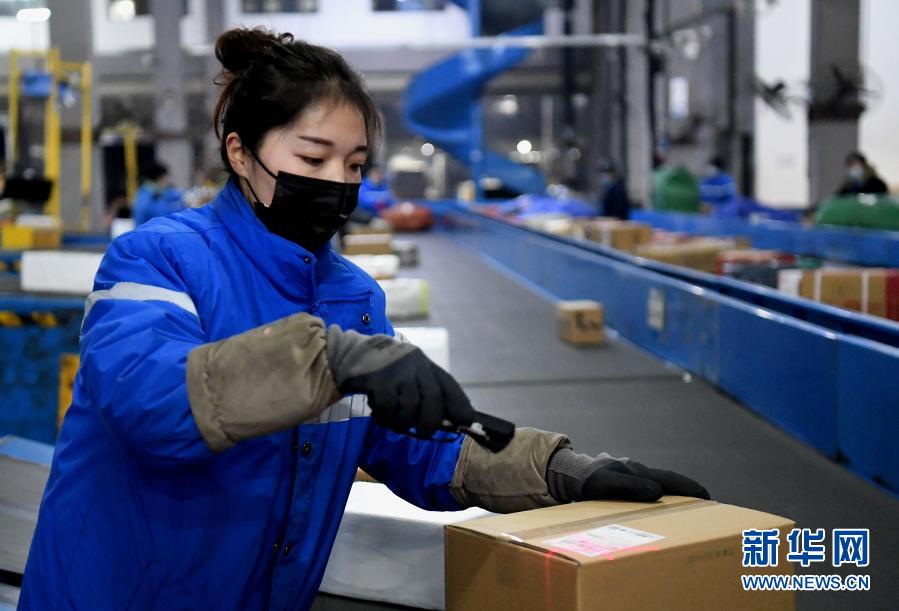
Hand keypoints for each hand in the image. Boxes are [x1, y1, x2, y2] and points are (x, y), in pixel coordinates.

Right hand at [326, 327, 475, 437]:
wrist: (349, 353)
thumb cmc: (383, 369)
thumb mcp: (407, 373)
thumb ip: (425, 392)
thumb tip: (448, 420)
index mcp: (424, 364)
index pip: (448, 385)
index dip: (460, 406)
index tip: (467, 423)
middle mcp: (415, 364)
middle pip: (433, 401)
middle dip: (429, 423)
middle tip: (421, 432)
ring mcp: (397, 371)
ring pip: (410, 409)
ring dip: (401, 422)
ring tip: (391, 419)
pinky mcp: (379, 380)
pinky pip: (388, 409)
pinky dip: (384, 417)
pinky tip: (378, 413)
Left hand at [547, 449, 709, 502]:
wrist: (567, 476)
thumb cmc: (587, 479)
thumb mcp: (606, 483)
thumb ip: (630, 486)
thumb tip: (658, 492)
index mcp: (638, 471)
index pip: (671, 479)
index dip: (691, 488)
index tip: (708, 497)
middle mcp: (638, 473)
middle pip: (668, 483)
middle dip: (687, 494)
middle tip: (706, 508)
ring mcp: (631, 479)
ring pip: (658, 488)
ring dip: (673, 499)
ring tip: (687, 514)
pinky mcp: (624, 486)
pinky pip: (646, 493)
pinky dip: (658, 501)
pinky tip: (658, 512)